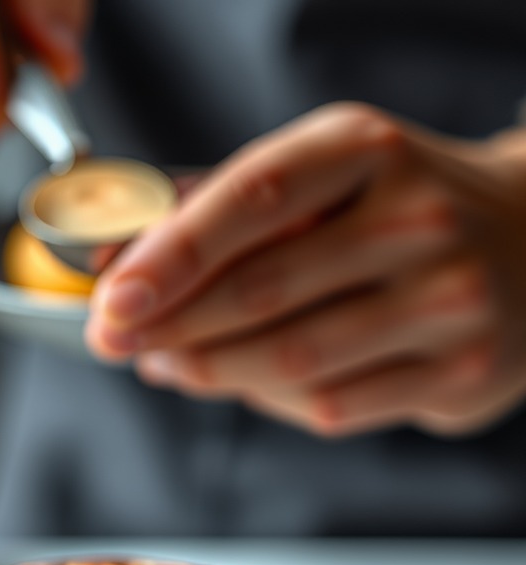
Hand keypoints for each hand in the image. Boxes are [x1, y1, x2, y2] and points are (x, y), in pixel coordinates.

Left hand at [86, 103, 525, 436]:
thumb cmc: (398, 208)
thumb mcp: (323, 173)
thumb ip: (219, 206)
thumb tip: (114, 251)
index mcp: (369, 151)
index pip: (254, 200)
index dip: (170, 255)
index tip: (111, 297)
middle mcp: (418, 219)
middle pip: (262, 291)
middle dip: (170, 326)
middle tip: (112, 341)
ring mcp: (448, 301)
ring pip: (291, 361)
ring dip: (208, 371)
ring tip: (162, 363)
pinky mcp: (458, 374)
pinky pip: (330, 408)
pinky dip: (266, 401)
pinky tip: (234, 383)